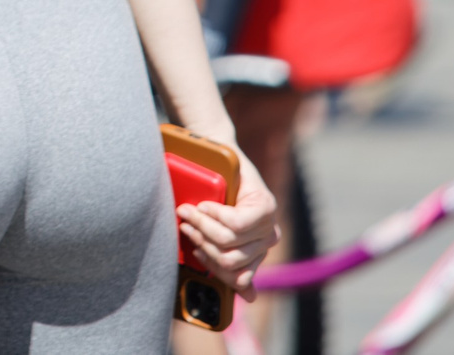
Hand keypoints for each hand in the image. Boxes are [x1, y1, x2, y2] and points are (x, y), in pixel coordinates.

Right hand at [177, 142, 281, 296]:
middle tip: (184, 225)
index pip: (240, 278)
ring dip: (202, 225)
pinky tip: (204, 204)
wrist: (218, 157)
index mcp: (259, 252)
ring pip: (229, 240)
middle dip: (200, 242)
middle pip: (229, 259)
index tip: (194, 252)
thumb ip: (230, 259)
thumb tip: (248, 297)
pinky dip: (213, 214)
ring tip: (189, 212)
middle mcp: (268, 239)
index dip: (211, 267)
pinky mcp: (266, 205)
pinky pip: (235, 222)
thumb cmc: (214, 194)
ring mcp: (269, 222)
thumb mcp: (219, 230)